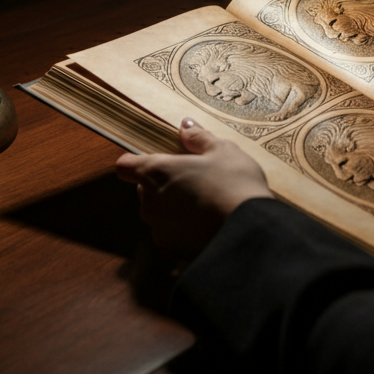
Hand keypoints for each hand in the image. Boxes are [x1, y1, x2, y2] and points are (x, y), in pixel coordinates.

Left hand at [115, 119, 272, 257]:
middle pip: (144, 188)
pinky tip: (208, 222)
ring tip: (206, 201)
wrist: (249, 230)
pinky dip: (184, 227)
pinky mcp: (173, 248)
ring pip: (159, 212)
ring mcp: (159, 228)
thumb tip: (185, 126)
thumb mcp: (221, 150)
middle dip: (163, 183)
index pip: (125, 165)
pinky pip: (172, 232)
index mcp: (156, 172)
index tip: (158, 159)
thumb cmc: (234, 182)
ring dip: (174, 206)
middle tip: (194, 177)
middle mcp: (149, 201)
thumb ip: (198, 137)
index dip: (136, 162)